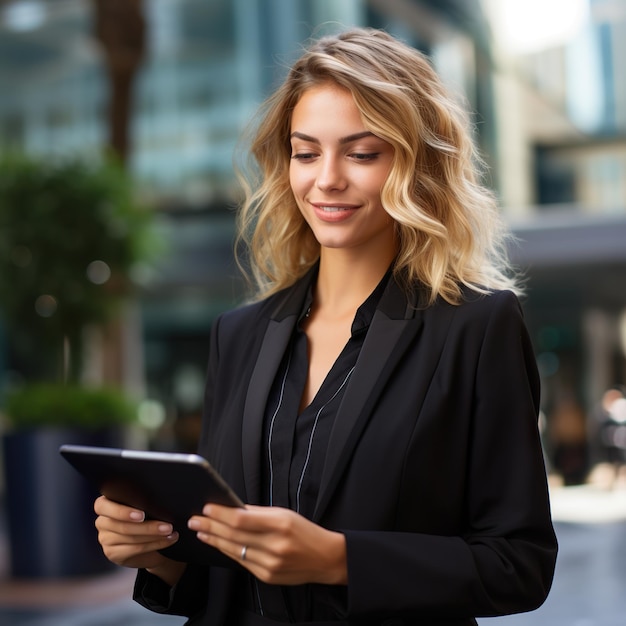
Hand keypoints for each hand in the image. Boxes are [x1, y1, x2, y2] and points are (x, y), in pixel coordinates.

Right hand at [94, 495, 185, 585]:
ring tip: (170, 532)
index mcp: (105, 504)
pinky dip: (155, 544)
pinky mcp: (113, 553)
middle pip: (122, 526)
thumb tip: (160, 500)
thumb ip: (143, 500)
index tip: (142, 515)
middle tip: (167, 526)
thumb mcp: (143, 504)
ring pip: (130, 538)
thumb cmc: (147, 514)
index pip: (102, 506)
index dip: (122, 512)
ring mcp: (105, 539)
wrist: (149, 540)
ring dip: (154, 536)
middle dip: (148, 527)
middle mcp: (102, 521)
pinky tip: (167, 540)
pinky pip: (135, 549)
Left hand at [187, 504, 346, 585]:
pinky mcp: (267, 577)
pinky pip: (242, 562)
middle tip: (194, 519)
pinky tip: (218, 544)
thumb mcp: (285, 514)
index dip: (221, 514)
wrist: (326, 558)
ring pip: (234, 550)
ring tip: (201, 531)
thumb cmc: (305, 532)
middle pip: (233, 535)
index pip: (241, 519)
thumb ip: (258, 513)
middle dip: (211, 526)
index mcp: (280, 524)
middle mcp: (274, 546)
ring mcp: (270, 564)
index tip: (207, 507)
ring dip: (214, 540)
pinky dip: (227, 552)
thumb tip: (232, 508)